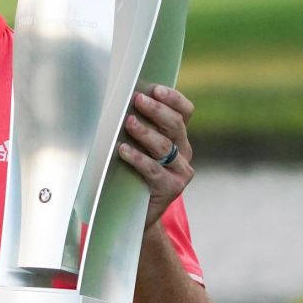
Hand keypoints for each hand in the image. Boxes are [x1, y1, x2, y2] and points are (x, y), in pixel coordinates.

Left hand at [118, 84, 194, 229]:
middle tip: (137, 100)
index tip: (155, 89)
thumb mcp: (137, 147)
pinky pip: (154, 169)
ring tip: (128, 122)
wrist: (134, 214)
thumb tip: (118, 102)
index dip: (173, 99)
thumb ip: (136, 127)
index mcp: (179, 137)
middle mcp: (184, 152)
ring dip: (145, 132)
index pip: (185, 112)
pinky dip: (138, 158)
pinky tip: (123, 150)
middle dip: (156, 110)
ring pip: (165, 146)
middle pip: (175, 125)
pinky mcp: (172, 188)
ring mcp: (180, 171)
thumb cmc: (130, 173)